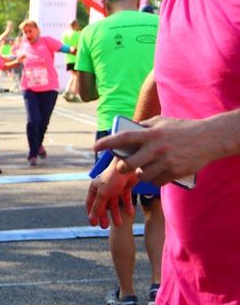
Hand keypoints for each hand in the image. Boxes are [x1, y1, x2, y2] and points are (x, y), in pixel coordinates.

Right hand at [84, 161, 135, 228]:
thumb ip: (97, 206)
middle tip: (105, 227)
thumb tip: (91, 218)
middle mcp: (103, 188)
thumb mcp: (103, 194)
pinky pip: (125, 199)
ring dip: (116, 214)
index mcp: (95, 188)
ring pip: (114, 203)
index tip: (94, 224)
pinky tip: (130, 214)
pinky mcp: (125, 187)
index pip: (90, 203)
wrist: (129, 166)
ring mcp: (114, 188)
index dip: (91, 214)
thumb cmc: (113, 178)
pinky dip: (127, 206)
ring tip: (119, 224)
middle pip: (102, 205)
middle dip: (104, 216)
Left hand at [95, 115, 216, 185]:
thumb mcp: (162, 122)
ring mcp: (165, 162)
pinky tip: (156, 173)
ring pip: (141, 176)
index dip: (107, 143)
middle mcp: (156, 148)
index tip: (95, 147)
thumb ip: (144, 127)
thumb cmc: (183, 128)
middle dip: (122, 167)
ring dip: (139, 174)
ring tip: (143, 168)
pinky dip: (153, 180)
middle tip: (124, 166)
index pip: (123, 138)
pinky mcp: (174, 172)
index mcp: (151, 134)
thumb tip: (126, 130)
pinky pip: (156, 182)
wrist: (210, 139)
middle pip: (128, 164)